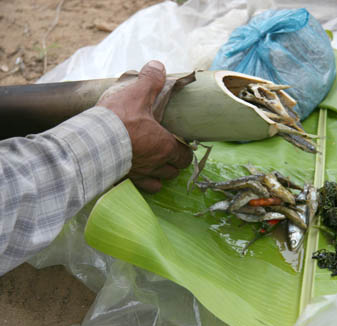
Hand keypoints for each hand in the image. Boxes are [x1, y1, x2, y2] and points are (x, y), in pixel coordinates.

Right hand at [97, 60, 192, 192]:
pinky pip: (139, 188)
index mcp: (165, 146)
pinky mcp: (123, 181)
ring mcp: (140, 176)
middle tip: (166, 152)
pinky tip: (136, 173)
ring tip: (153, 164)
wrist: (90, 142)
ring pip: (159, 183)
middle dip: (173, 163)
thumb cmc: (118, 119)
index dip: (185, 151)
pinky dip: (141, 182)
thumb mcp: (137, 94)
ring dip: (159, 175)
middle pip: (173, 171)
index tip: (180, 144)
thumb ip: (150, 81)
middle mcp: (156, 165)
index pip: (185, 156)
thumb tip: (158, 66)